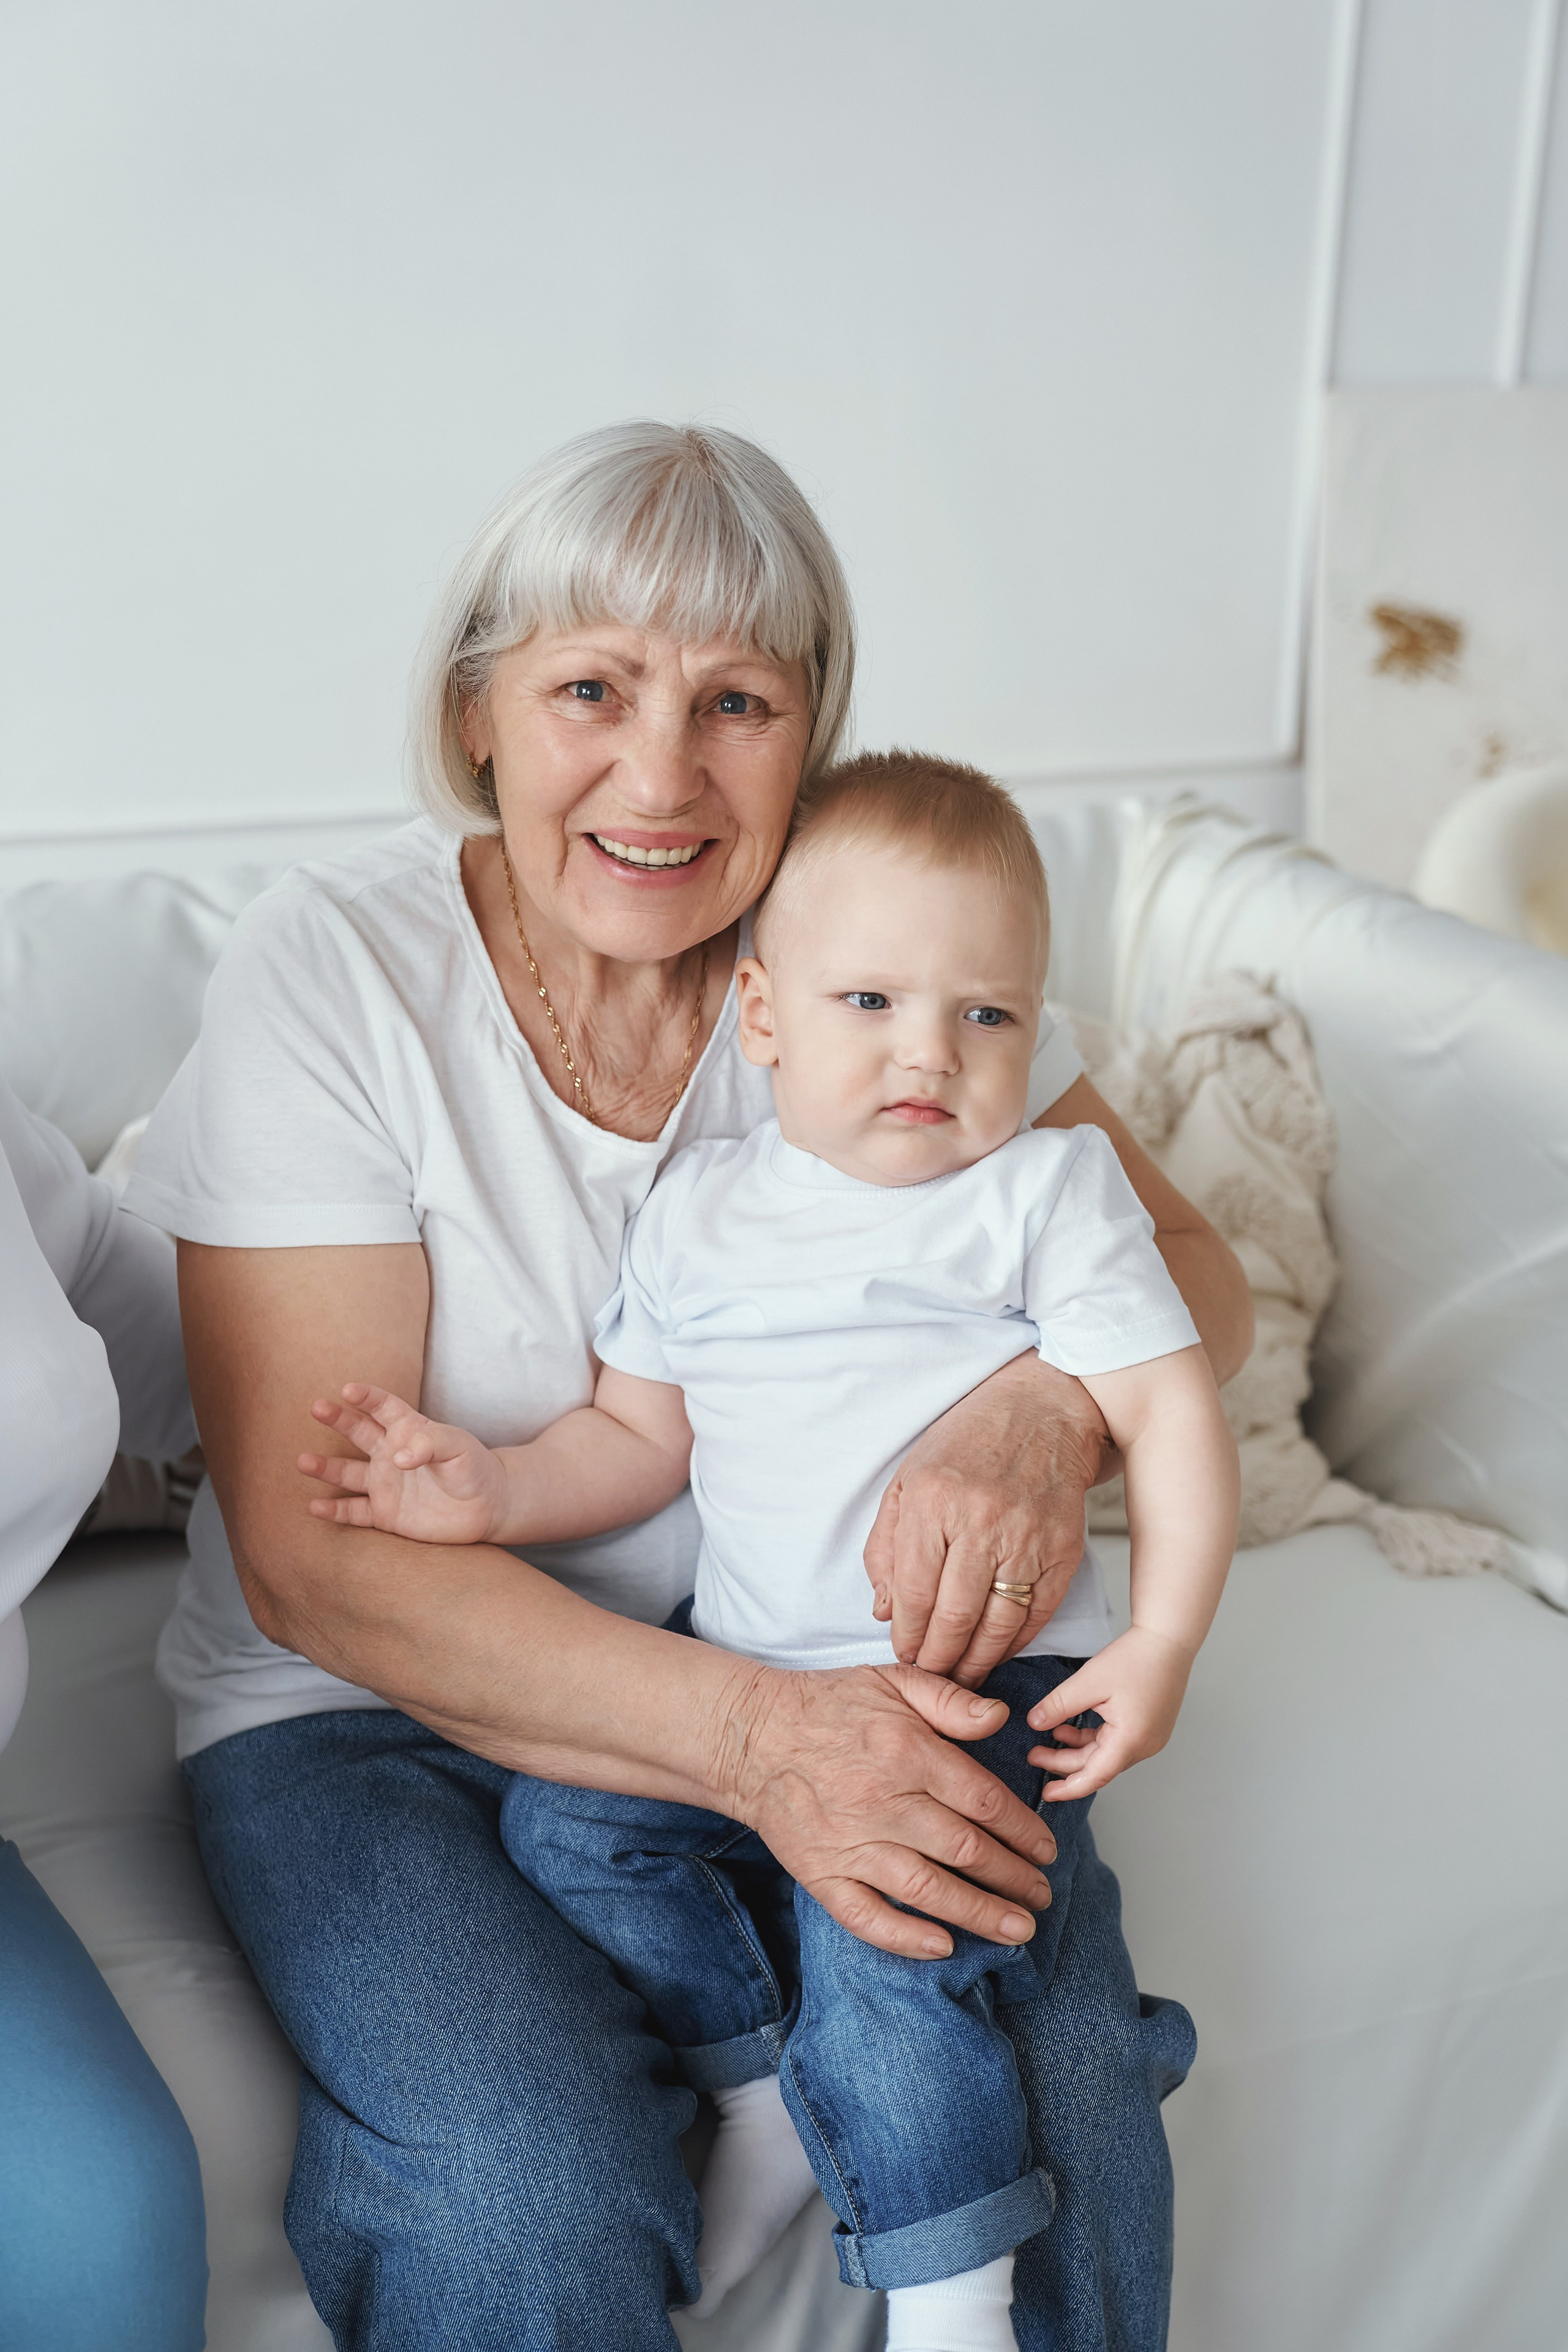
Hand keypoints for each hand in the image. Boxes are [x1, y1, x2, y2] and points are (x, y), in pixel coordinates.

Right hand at [297, 1382, 506, 1544]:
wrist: (487, 1508)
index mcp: (409, 1430)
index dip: (367, 1396)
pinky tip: (314, 1507)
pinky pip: (354, 1512)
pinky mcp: (385, 1514)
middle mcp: (390, 1454)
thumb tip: (397, 1458)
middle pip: (358, 1432)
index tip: (348, 1390)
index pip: (384, 1406)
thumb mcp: (459, 1448)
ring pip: (347, 1473)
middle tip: (317, 1408)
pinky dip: (334, 1512)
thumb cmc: (474, 1468)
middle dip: (337, 1419)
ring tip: (303, 1461)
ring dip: (325, 1467)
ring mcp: (385, 1484)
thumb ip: (430, 1445)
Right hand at [722, 1659, 1059, 1959]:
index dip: (1023, 1830)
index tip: (1046, 1850)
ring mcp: (849, 1842)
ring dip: (978, 1915)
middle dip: (1013, 1879)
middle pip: (965, 1850)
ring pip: (926, 1889)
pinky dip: (905, 1938)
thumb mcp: (893, 1680)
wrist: (751, 1736)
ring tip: (1017, 1930)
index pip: (983, 1800)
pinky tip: (941, 1946)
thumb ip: (950, 1699)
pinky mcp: (820, 1873)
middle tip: (1042, 1896)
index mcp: (906, 1752)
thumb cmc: (828, 1707)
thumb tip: (1000, 1718)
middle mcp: (882, 1801)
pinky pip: (866, 1916)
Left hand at [864, 1352, 1111, 1690]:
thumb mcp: (908, 1480)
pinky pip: (1036, 1614)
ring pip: (996, 1624)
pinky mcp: (1063, 1551)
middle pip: (953, 1616)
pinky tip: (997, 1651)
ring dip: (975, 1661)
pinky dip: (1014, 1643)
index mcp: (932, 1501)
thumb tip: (884, 1610)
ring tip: (961, 1676)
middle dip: (937, 1657)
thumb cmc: (968, 1444)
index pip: (912, 1591)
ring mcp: (1026, 1537)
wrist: (1043, 1412)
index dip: (905, 1633)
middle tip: (930, 1675)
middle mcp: (980, 1521)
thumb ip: (886, 1546)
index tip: (904, 1652)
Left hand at [1026, 1625, 1192, 1799]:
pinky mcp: (1149, 1728)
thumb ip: (1058, 1706)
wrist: (1168, 1639)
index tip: (1046, 1794)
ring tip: (1047, 1739)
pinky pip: (1116, 1742)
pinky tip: (1070, 1728)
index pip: (1095, 1776)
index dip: (1068, 1787)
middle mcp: (1145, 1746)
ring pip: (1106, 1754)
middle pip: (1098, 1766)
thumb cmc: (1135, 1657)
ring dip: (1077, 1750)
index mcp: (1131, 1739)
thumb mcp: (1088, 1681)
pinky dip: (1092, 1738)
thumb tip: (1034, 1724)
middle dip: (1063, 1763)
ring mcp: (1150, 1738)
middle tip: (1033, 1755)